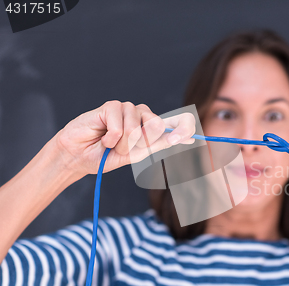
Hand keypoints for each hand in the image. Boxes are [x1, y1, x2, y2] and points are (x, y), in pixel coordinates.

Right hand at [54, 101, 195, 176]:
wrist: (79, 157)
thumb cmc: (105, 155)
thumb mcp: (135, 154)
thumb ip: (157, 144)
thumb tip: (182, 138)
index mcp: (148, 126)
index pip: (170, 123)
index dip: (181, 128)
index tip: (190, 137)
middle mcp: (139, 115)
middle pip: (155, 125)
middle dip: (140, 143)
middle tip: (125, 148)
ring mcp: (126, 109)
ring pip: (136, 127)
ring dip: (122, 143)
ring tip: (110, 144)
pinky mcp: (111, 106)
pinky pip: (120, 125)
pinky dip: (111, 137)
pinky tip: (103, 137)